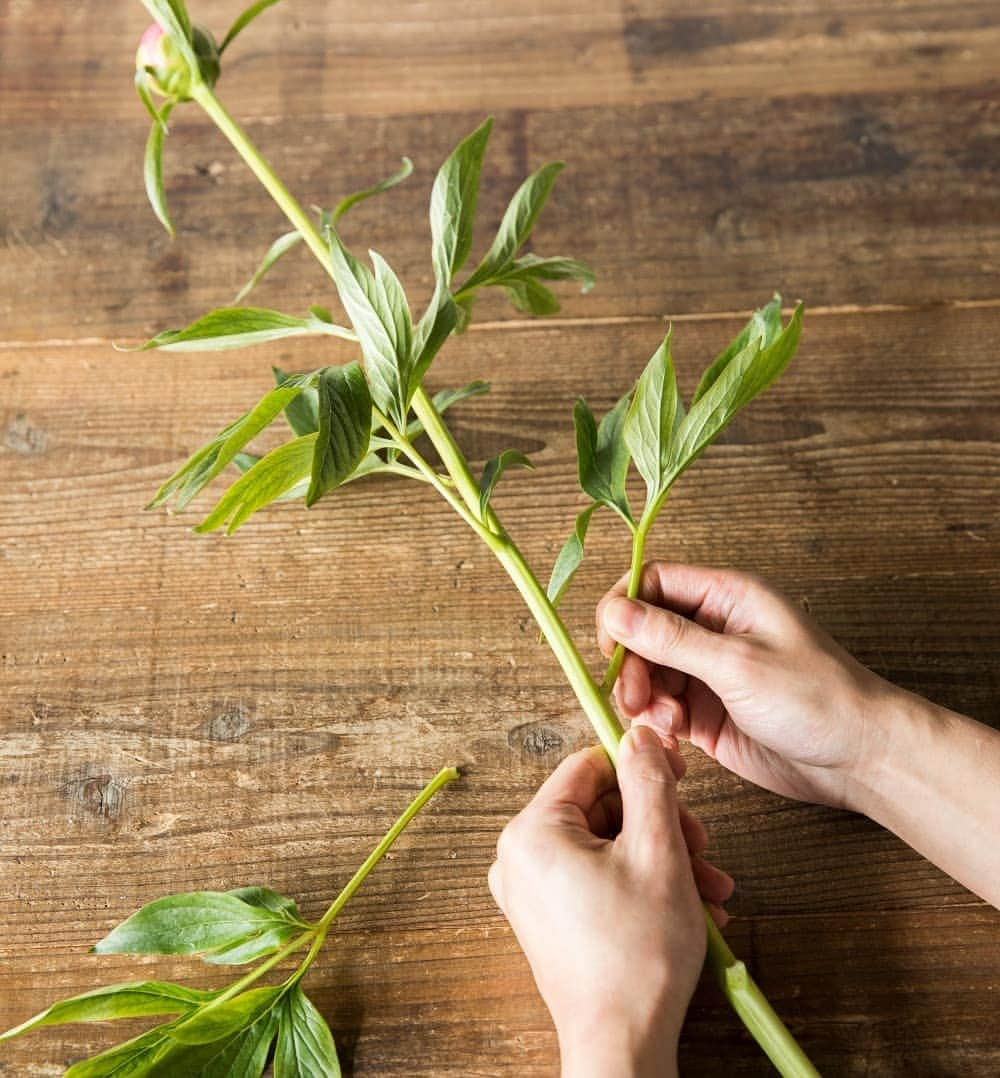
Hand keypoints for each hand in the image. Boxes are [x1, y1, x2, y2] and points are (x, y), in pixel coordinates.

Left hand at [488, 726, 734, 1077]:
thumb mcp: (658, 850)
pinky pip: (598, 878)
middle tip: (701, 847)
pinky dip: (642, 885)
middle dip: (661, 825)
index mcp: (533, 831)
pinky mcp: (548, 919)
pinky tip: (688, 906)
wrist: (624, 1046)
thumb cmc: (638, 957)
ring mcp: (531, 891)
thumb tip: (640, 734)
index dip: (640, 766)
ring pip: (607, 846)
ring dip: (662, 859)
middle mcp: (519, 857)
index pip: (589, 766)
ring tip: (707, 888)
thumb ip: (649, 781)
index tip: (680, 777)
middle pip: (601, 809)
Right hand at [597, 562, 900, 810]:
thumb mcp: (737, 663)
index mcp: (726, 597)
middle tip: (634, 697)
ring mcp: (707, 671)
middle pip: (642, 631)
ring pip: (646, 672)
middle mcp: (713, 628)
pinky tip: (672, 738)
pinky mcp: (705, 712)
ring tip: (664, 723)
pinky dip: (656, 722)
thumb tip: (615, 613)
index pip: (653, 582)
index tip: (610, 643)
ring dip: (642, 697)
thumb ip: (671, 638)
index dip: (623, 607)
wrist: (859, 759)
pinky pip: (660, 708)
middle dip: (630, 664)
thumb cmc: (816, 698)